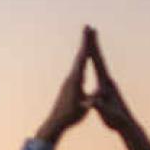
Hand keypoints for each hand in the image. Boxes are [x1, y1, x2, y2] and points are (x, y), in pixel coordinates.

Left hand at [36, 27, 93, 143]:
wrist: (55, 122)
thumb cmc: (70, 116)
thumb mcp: (82, 110)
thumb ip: (89, 102)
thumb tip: (94, 100)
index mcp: (76, 80)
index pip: (82, 60)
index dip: (86, 46)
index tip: (89, 33)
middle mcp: (71, 77)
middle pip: (79, 55)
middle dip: (85, 41)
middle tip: (87, 27)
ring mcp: (69, 81)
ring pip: (78, 61)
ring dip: (83, 49)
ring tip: (87, 37)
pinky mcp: (69, 85)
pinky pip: (77, 68)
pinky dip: (82, 59)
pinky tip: (84, 57)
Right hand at [85, 31, 143, 145]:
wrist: (126, 124)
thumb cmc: (115, 119)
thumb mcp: (106, 113)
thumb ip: (99, 106)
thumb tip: (93, 102)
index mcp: (105, 83)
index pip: (97, 62)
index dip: (92, 48)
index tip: (88, 35)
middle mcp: (107, 79)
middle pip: (99, 57)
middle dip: (93, 42)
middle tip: (89, 28)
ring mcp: (108, 82)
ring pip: (100, 62)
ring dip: (94, 49)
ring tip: (91, 39)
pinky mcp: (106, 87)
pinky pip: (99, 70)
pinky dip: (95, 61)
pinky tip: (94, 59)